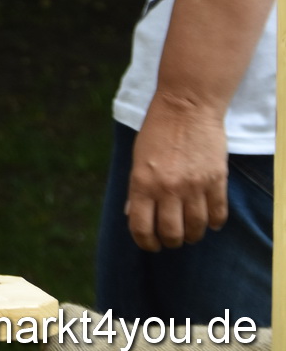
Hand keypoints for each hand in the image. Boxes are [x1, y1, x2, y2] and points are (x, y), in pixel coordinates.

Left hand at [126, 97, 229, 250]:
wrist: (186, 106)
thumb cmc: (157, 131)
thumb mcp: (137, 158)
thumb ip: (135, 189)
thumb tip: (132, 215)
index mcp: (141, 182)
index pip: (141, 228)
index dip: (145, 242)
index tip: (150, 245)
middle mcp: (167, 188)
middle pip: (171, 233)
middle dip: (170, 241)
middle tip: (171, 239)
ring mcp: (194, 186)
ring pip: (196, 228)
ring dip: (192, 235)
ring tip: (190, 232)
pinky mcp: (216, 180)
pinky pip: (218, 214)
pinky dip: (213, 223)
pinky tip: (209, 222)